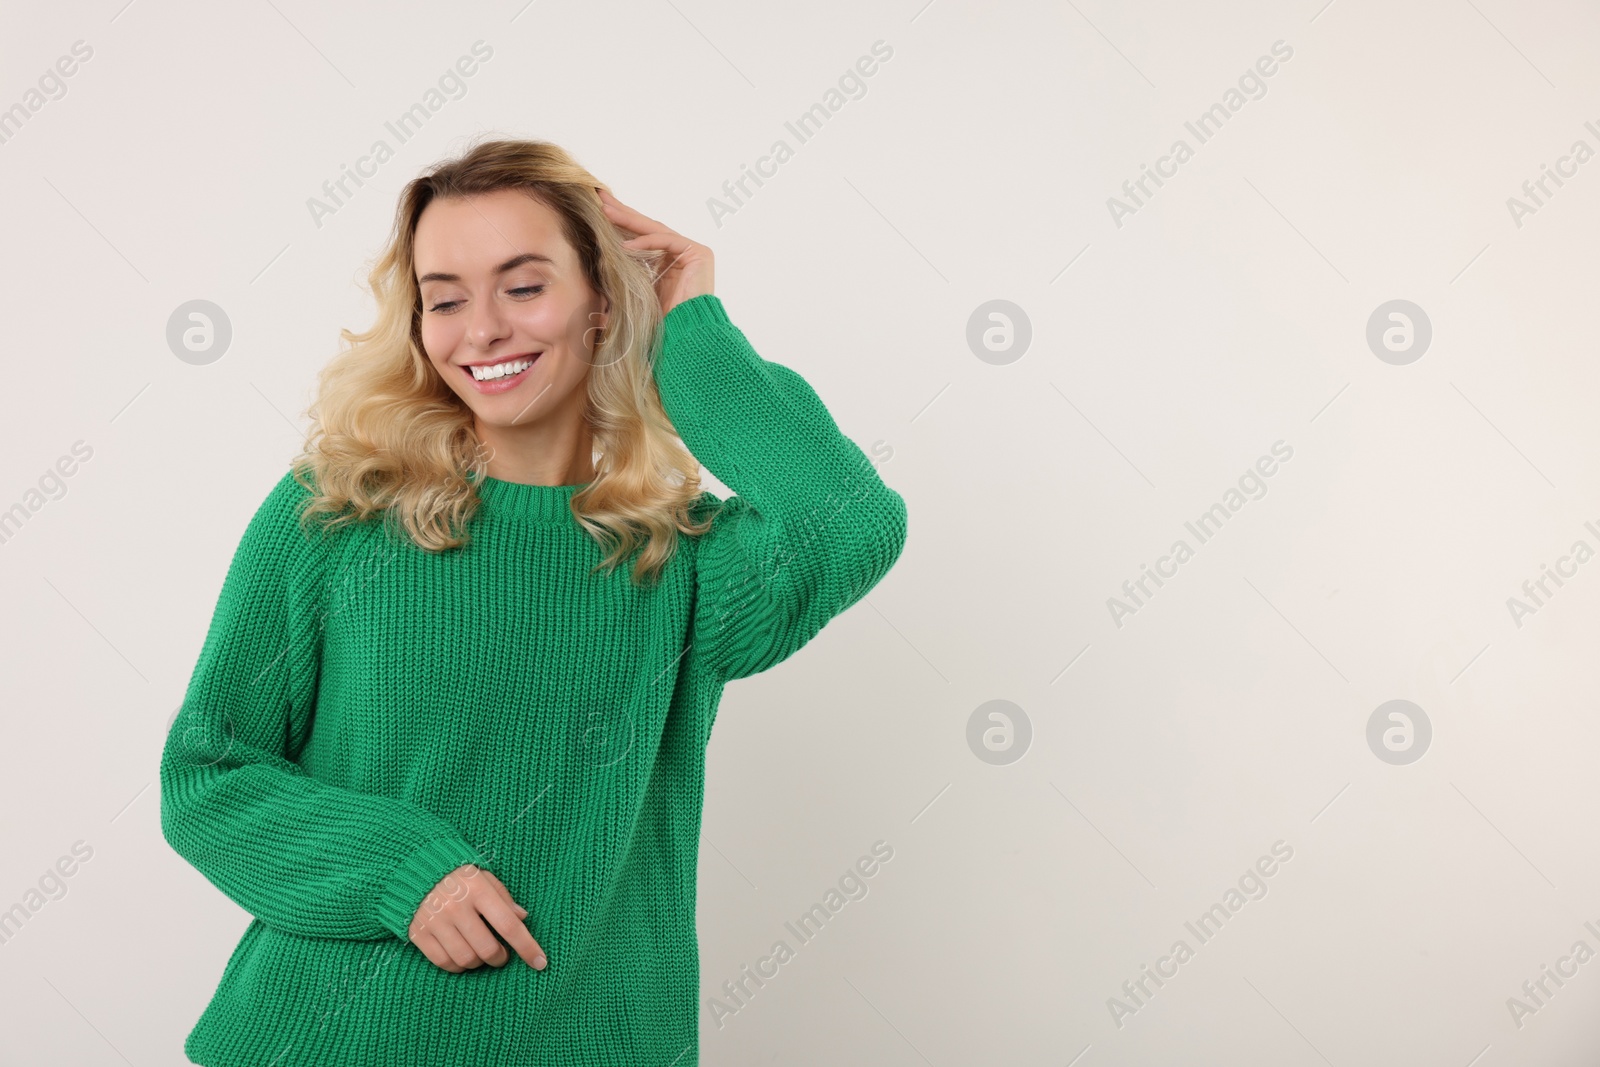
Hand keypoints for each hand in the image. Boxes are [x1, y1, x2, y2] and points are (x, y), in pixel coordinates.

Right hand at [408, 864, 546, 972]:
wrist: (412, 869)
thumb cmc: (457, 876)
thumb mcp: (484, 878)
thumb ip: (504, 898)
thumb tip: (523, 918)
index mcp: (478, 890)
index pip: (509, 925)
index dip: (527, 947)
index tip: (540, 962)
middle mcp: (457, 907)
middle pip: (487, 949)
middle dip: (500, 958)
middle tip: (501, 955)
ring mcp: (436, 921)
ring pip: (466, 959)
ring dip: (479, 963)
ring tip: (481, 954)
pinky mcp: (419, 933)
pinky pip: (443, 962)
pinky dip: (457, 966)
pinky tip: (462, 958)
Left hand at [596, 187, 712, 315]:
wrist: (684, 338)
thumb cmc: (660, 323)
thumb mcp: (635, 291)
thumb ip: (624, 273)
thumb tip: (597, 264)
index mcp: (667, 262)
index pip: (641, 237)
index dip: (620, 223)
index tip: (598, 211)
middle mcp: (681, 253)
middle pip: (647, 228)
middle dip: (622, 213)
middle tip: (600, 197)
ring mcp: (692, 252)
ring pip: (655, 230)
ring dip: (629, 220)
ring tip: (605, 212)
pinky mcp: (698, 254)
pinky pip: (667, 241)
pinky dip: (646, 242)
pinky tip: (625, 246)